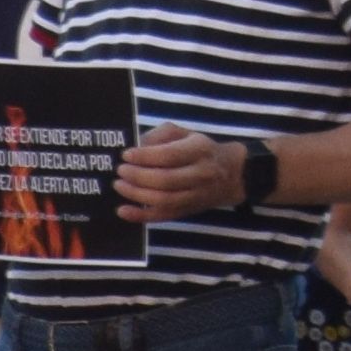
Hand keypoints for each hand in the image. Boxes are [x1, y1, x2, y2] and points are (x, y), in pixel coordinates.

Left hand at [111, 128, 248, 223]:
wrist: (231, 175)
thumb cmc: (199, 150)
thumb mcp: (184, 133)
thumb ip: (161, 135)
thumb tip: (138, 146)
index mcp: (200, 150)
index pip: (170, 155)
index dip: (145, 156)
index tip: (126, 155)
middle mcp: (201, 174)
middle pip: (165, 180)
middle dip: (137, 176)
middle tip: (120, 170)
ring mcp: (195, 196)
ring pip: (163, 200)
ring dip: (136, 194)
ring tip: (119, 185)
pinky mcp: (187, 211)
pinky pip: (162, 216)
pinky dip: (140, 216)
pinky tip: (122, 210)